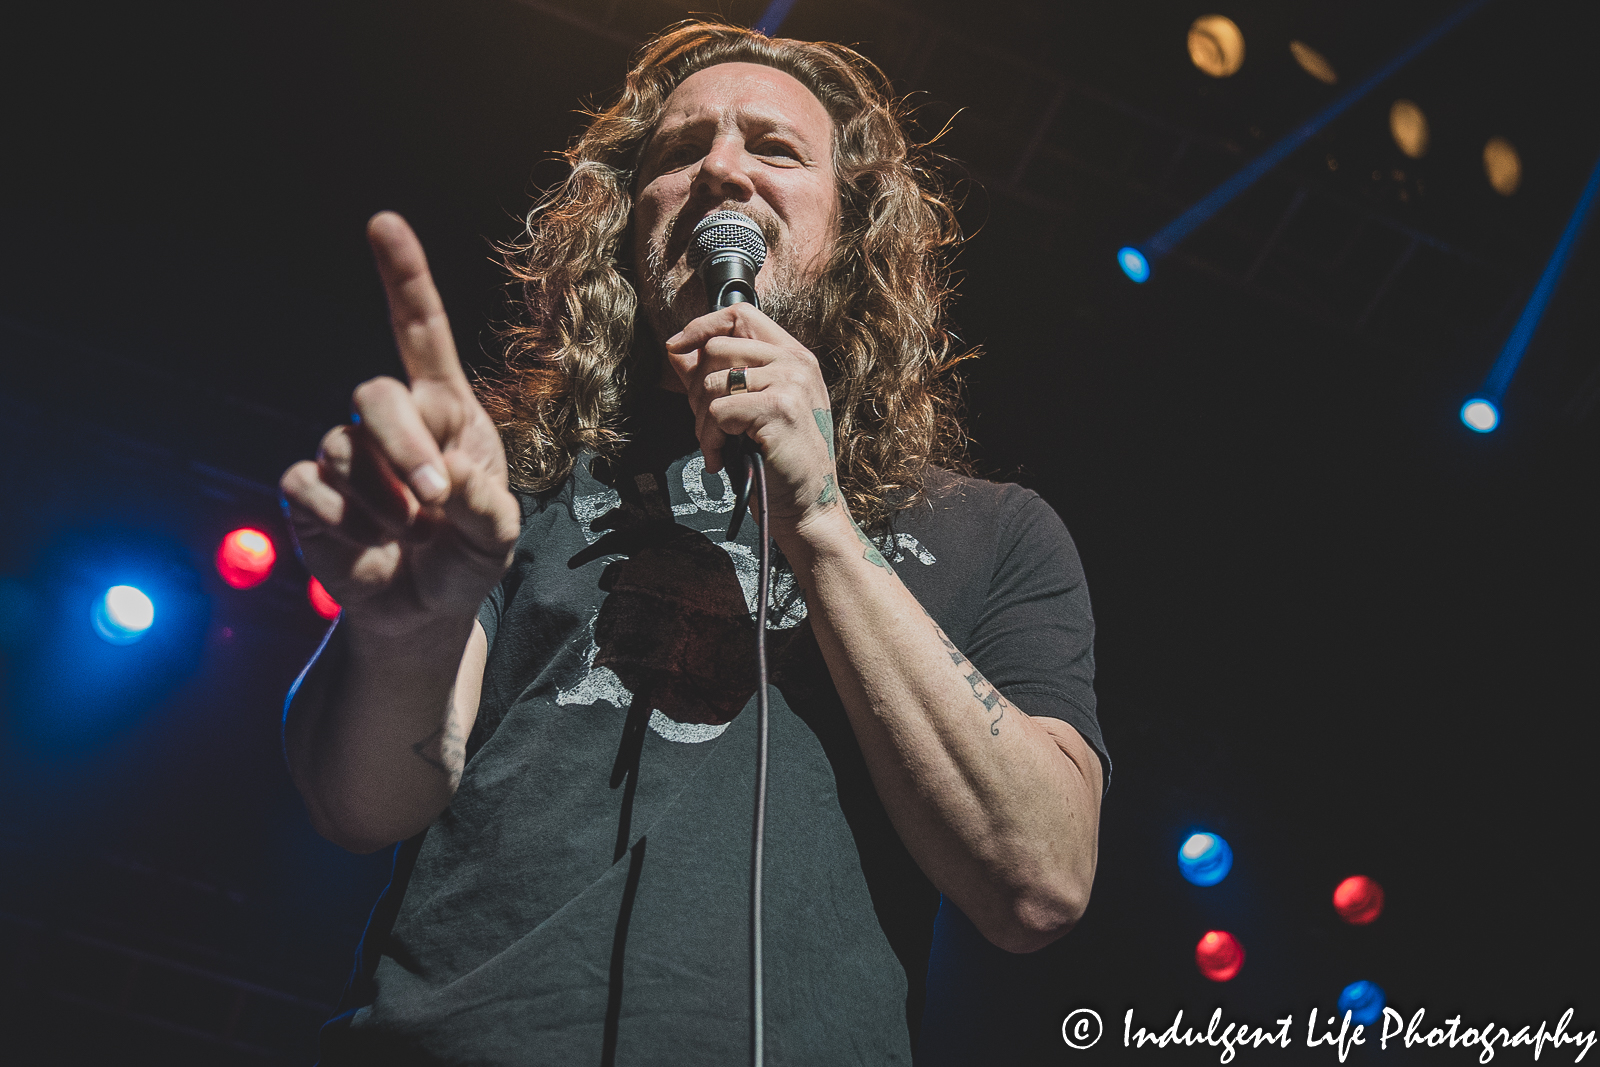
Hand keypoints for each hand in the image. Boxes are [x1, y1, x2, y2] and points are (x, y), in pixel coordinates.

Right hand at [279, 213, 520, 635]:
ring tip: (406, 535)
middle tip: (433, 501)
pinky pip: (311, 488)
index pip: (420, 331)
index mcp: (446, 410)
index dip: (403, 277)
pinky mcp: (308, 490)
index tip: (384, 223)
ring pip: (343, 450)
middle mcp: (391, 420)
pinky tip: (366, 544)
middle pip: (374, 394)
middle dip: (404, 447)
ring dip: (382, 505)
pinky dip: (344, 525)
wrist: (421, 609)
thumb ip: (487, 509)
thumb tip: (448, 480)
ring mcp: (344, 452)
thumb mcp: (497, 538)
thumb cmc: (465, 558)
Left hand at [665, 304, 842, 540]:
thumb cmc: (777, 459)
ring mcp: (791, 383)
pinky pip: (719, 410)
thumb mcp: (749, 409)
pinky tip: (722, 457)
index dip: (702, 325)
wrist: (808, 504)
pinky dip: (711, 439)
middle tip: (706, 424)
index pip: (740, 314)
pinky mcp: (779, 408)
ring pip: (713, 383)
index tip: (678, 347)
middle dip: (697, 389)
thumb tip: (675, 349)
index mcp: (793, 356)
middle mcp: (796, 362)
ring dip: (702, 422)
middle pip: (718, 348)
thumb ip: (716, 376)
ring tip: (717, 446)